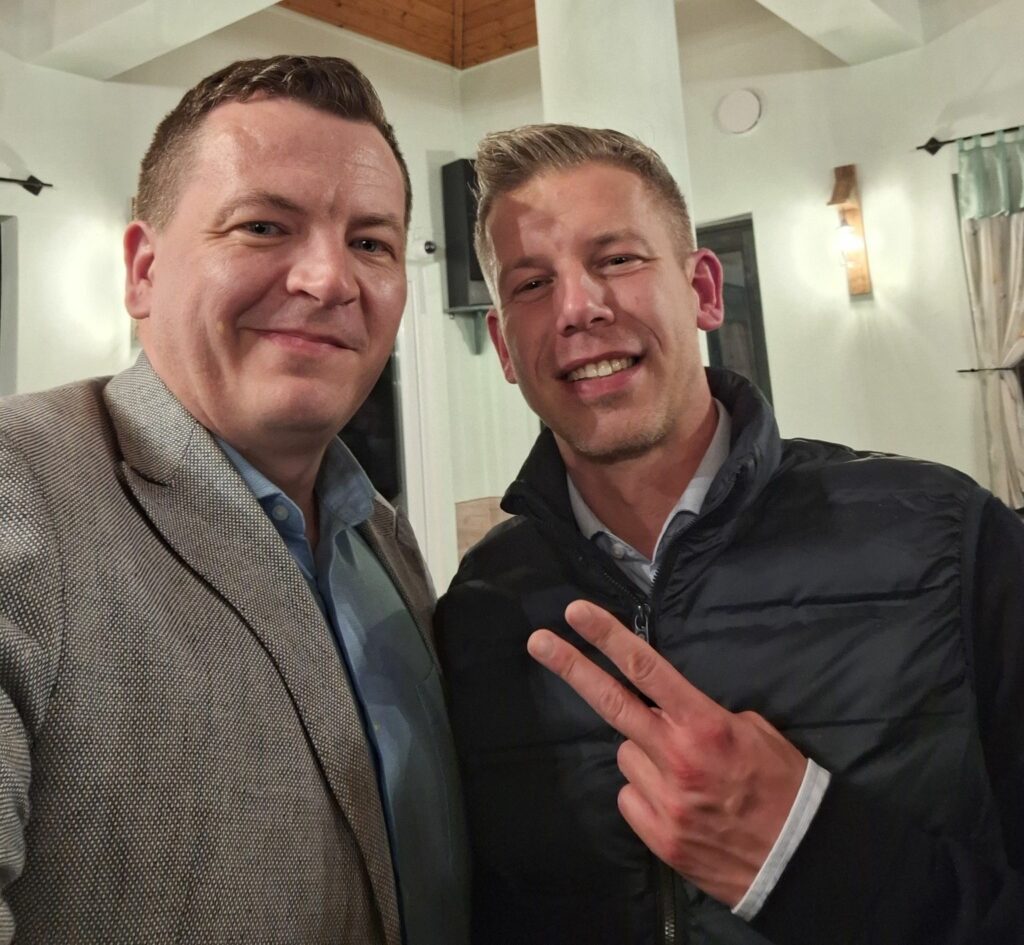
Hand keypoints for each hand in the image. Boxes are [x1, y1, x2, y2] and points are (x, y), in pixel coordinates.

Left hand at [527, 600, 806, 906]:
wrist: (798, 860)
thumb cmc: (783, 787)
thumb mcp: (756, 733)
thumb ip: (705, 716)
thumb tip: (672, 710)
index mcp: (705, 725)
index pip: (646, 670)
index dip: (607, 638)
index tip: (576, 613)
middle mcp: (677, 757)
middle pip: (611, 701)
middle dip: (571, 667)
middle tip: (538, 641)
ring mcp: (664, 798)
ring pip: (626, 754)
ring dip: (644, 753)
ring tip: (685, 772)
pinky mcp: (658, 834)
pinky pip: (630, 795)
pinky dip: (645, 792)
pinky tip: (678, 801)